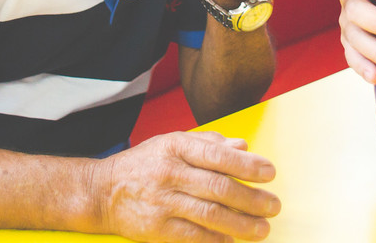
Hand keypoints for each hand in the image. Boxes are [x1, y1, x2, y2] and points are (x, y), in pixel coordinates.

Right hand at [96, 131, 279, 242]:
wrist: (102, 191)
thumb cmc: (144, 164)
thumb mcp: (172, 142)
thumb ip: (209, 143)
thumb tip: (243, 146)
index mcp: (176, 147)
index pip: (218, 155)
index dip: (247, 165)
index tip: (270, 173)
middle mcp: (170, 172)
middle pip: (218, 187)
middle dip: (251, 199)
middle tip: (273, 206)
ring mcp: (162, 202)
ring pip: (209, 214)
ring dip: (241, 224)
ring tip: (261, 229)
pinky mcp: (156, 228)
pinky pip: (192, 236)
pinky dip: (215, 239)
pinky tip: (232, 240)